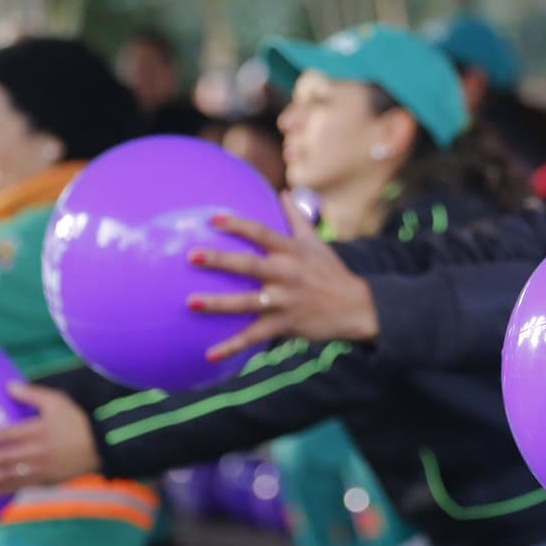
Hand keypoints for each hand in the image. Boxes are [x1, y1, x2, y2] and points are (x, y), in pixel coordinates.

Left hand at [0, 383, 100, 494]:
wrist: (102, 446)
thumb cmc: (77, 421)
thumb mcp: (58, 401)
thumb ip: (32, 394)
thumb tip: (9, 385)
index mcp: (37, 430)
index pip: (4, 435)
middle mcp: (36, 451)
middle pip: (2, 457)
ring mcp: (41, 468)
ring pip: (8, 474)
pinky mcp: (46, 480)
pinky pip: (21, 485)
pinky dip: (4, 488)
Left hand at [186, 191, 379, 360]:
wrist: (355, 307)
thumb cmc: (331, 271)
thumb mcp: (317, 242)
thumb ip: (296, 217)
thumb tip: (284, 191)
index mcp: (291, 251)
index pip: (261, 234)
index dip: (237, 225)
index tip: (212, 219)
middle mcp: (287, 274)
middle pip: (249, 265)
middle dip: (220, 260)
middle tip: (192, 255)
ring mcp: (284, 301)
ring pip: (247, 302)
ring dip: (218, 303)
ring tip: (191, 302)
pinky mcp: (284, 324)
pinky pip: (254, 337)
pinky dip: (232, 347)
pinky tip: (208, 354)